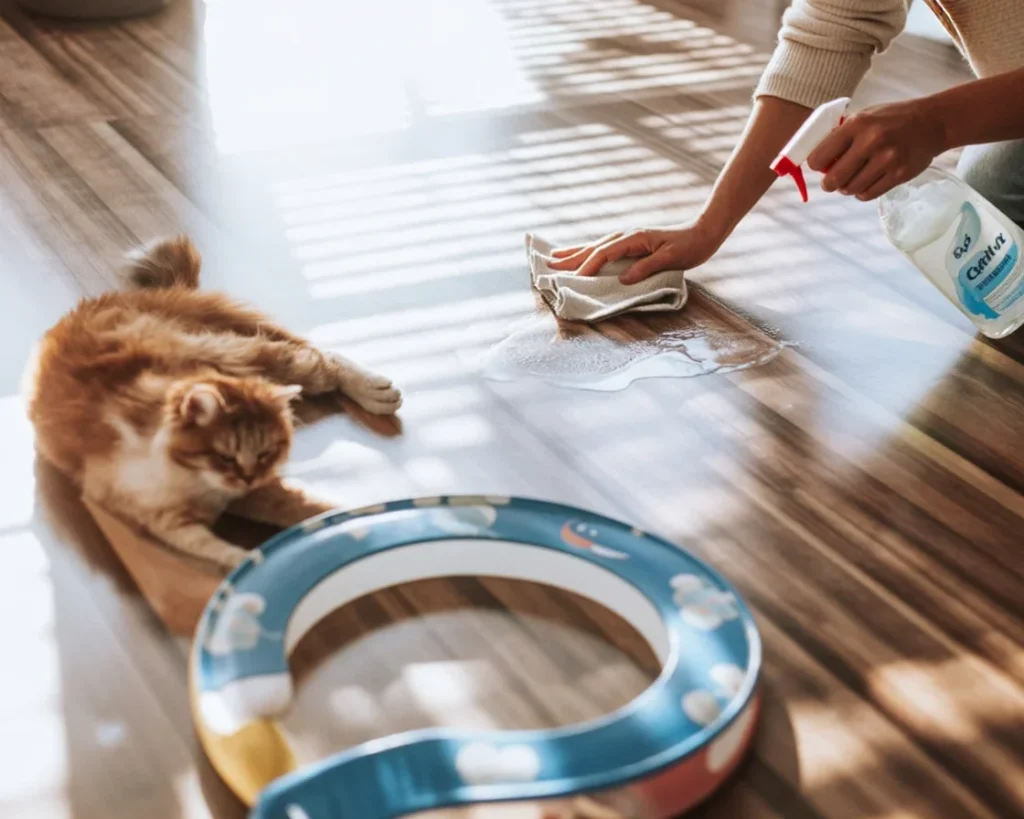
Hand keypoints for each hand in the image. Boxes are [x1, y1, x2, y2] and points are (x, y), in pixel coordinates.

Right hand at [546, 223, 722, 283]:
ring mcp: (627, 238)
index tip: (574, 278)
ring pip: (594, 247)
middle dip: (570, 257)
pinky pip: (603, 249)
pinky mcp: (630, 243)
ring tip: (554, 256)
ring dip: (573, 253)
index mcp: (633, 239)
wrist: (702, 233)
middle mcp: (626, 236)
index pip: (604, 254)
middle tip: (548, 264)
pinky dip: (587, 252)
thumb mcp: (670, 259)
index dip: (588, 266)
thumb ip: (646, 268)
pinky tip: (580, 254)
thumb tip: (623, 280)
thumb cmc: (689, 247)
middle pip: (592, 248)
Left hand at [807, 98, 947, 200]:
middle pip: (833, 179)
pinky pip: (867, 194)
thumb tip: (818, 161)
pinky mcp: (898, 175)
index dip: (816, 165)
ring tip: (854, 178)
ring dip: (847, 188)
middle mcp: (871, 142)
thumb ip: (842, 135)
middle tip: (832, 181)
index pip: (819, 156)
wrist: (933, 122)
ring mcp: (886, 160)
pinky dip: (862, 192)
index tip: (820, 166)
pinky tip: (867, 181)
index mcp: (857, 124)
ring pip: (850, 189)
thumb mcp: (865, 116)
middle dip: (829, 183)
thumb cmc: (893, 119)